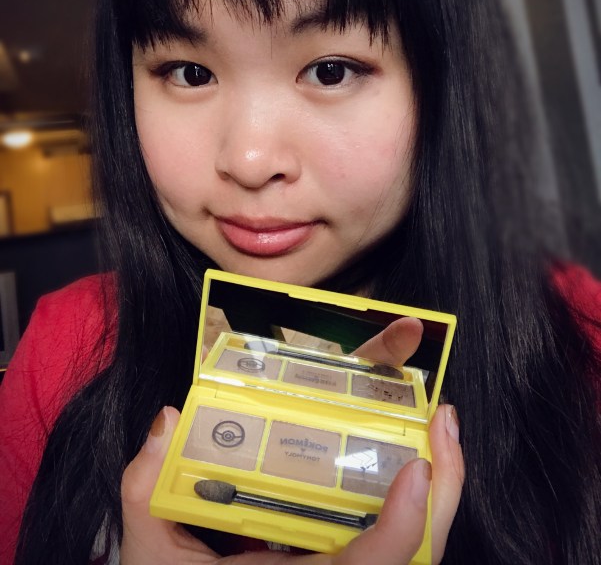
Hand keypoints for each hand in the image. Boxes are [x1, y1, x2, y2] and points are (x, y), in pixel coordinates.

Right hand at [120, 402, 461, 564]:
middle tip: (441, 419)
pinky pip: (399, 545)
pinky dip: (416, 503)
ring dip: (439, 488)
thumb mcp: (153, 559)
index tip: (416, 467)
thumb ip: (147, 493)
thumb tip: (169, 420)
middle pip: (420, 553)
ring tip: (434, 427)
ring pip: (418, 549)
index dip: (405, 525)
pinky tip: (407, 459)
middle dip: (445, 486)